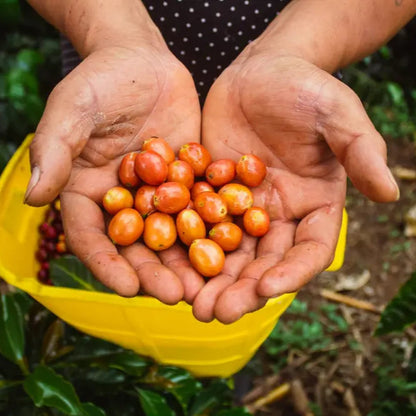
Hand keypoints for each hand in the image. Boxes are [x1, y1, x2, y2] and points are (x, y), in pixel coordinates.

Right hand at [24, 44, 204, 301]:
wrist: (143, 62)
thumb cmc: (100, 81)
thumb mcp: (73, 110)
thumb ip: (55, 150)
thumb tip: (33, 195)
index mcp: (89, 194)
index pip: (92, 237)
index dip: (107, 265)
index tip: (127, 290)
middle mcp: (125, 202)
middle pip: (137, 245)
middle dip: (155, 272)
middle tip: (177, 297)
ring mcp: (160, 194)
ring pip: (173, 234)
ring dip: (188, 261)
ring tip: (206, 285)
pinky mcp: (189, 181)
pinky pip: (202, 207)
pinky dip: (214, 227)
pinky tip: (232, 247)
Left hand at [193, 52, 398, 322]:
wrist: (262, 70)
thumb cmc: (306, 88)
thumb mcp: (338, 114)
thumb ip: (361, 151)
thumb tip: (389, 193)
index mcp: (314, 206)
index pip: (309, 251)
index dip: (292, 274)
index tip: (268, 291)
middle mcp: (279, 215)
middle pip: (263, 262)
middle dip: (241, 290)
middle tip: (215, 313)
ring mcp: (242, 206)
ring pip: (228, 252)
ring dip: (210, 279)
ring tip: (189, 304)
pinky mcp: (210, 192)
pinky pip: (197, 223)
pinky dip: (184, 245)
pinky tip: (167, 263)